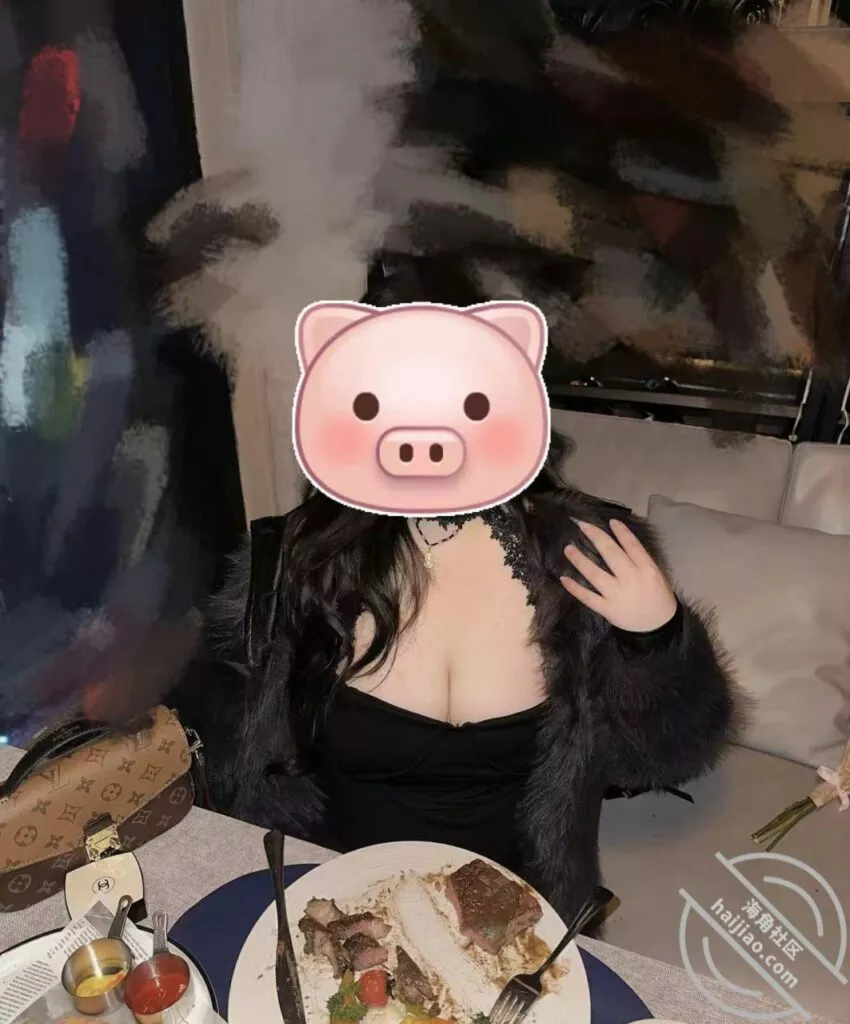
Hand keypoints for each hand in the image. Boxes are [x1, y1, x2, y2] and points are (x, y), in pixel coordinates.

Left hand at [560, 519, 677, 631]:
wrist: (658, 628)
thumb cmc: (658, 598)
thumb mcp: (657, 575)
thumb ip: (641, 561)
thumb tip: (622, 542)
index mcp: (646, 569)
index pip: (632, 545)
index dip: (620, 532)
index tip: (609, 521)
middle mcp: (631, 579)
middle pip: (610, 553)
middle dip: (595, 536)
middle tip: (581, 525)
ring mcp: (617, 594)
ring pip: (594, 573)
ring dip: (579, 560)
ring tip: (568, 549)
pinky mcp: (607, 609)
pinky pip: (587, 597)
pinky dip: (575, 588)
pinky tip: (563, 579)